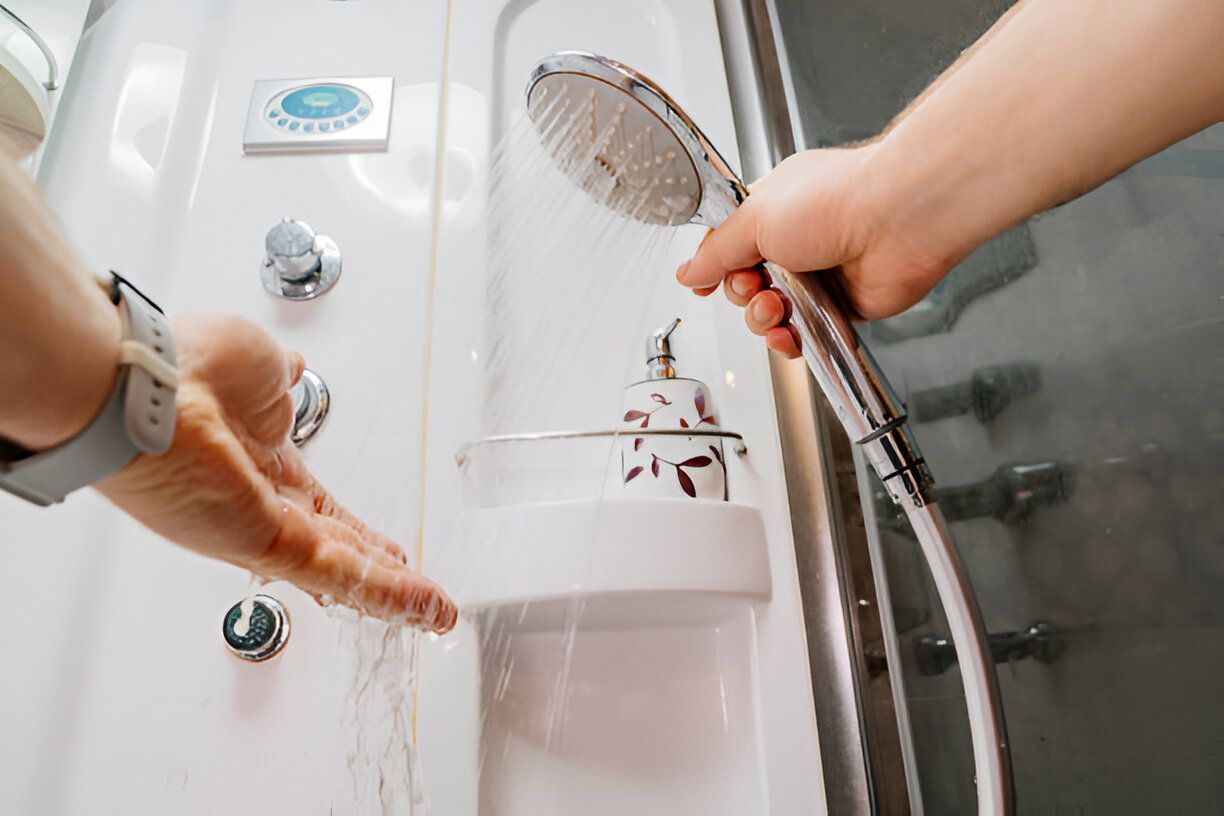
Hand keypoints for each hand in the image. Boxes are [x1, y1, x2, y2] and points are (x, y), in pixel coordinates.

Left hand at [97, 314, 456, 632]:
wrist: (143, 383)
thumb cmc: (181, 365)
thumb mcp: (255, 366)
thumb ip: (280, 378)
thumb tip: (291, 371)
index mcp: (261, 461)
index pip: (323, 509)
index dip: (362, 532)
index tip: (392, 550)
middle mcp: (259, 503)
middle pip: (338, 548)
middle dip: (384, 574)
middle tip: (420, 598)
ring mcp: (263, 527)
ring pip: (344, 571)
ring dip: (396, 594)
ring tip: (434, 614)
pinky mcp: (267, 543)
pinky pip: (338, 573)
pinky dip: (386, 592)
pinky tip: (422, 607)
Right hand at [675, 146, 956, 357]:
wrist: (897, 222)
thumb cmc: (838, 200)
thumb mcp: (755, 218)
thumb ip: (716, 251)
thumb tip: (689, 272)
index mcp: (773, 209)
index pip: (730, 245)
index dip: (715, 267)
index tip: (703, 283)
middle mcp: (796, 241)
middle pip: (745, 284)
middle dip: (741, 294)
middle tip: (754, 286)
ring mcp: (818, 275)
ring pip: (770, 313)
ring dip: (763, 318)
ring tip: (777, 307)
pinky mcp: (839, 307)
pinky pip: (802, 334)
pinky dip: (790, 340)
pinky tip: (789, 334)